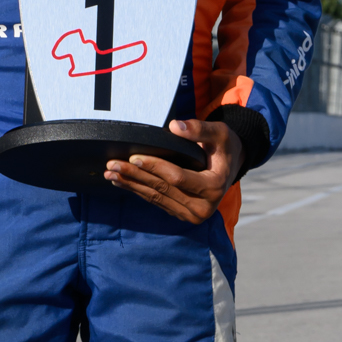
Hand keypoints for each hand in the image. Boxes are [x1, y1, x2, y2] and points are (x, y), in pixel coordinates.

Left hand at [104, 118, 243, 222]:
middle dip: (135, 176)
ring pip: (156, 198)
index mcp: (215, 187)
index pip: (178, 178)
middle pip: (162, 189)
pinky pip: (156, 202)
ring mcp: (192, 214)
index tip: (134, 157)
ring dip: (131, 185)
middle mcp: (203, 207)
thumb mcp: (219, 133)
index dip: (155, 167)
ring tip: (111, 173)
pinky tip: (121, 182)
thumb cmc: (224, 147)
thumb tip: (174, 127)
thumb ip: (199, 129)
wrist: (230, 165)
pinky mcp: (181, 214)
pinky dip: (138, 191)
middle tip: (112, 165)